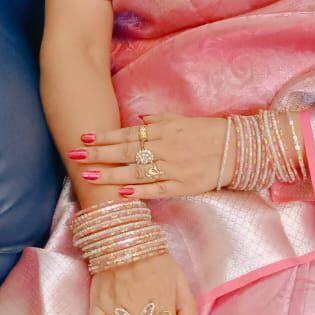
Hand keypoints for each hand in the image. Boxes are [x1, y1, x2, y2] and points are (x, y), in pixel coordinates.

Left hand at [71, 111, 233, 200]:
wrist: (239, 149)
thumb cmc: (209, 133)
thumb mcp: (183, 119)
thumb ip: (159, 120)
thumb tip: (138, 121)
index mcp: (165, 131)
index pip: (128, 134)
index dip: (105, 137)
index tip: (84, 138)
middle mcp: (166, 148)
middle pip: (127, 152)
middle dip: (99, 155)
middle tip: (75, 156)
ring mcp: (174, 168)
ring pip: (137, 172)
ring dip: (111, 175)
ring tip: (88, 176)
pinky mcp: (184, 185)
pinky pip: (158, 189)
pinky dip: (140, 192)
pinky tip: (121, 194)